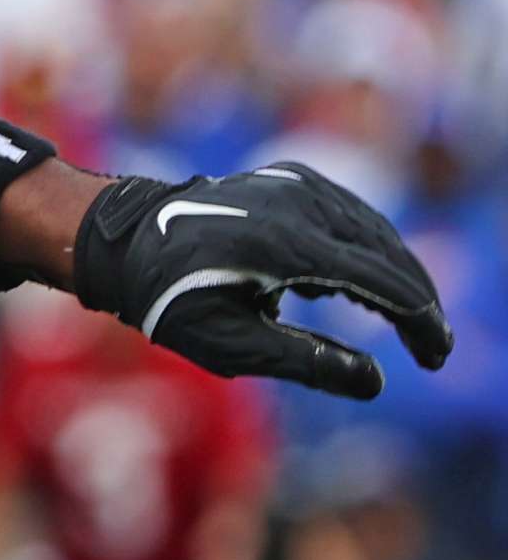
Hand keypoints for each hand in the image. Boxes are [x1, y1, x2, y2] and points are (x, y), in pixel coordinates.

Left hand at [72, 164, 453, 398]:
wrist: (124, 239)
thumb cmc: (170, 300)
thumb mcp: (230, 344)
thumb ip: (306, 362)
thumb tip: (375, 381)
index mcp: (285, 244)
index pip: (382, 282)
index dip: (419, 322)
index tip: (434, 358)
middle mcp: (299, 204)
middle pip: (389, 254)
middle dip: (418, 302)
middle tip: (431, 348)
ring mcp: (297, 184)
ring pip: (376, 232)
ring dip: (398, 276)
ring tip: (409, 323)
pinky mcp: (293, 178)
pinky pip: (351, 217)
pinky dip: (370, 251)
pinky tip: (364, 287)